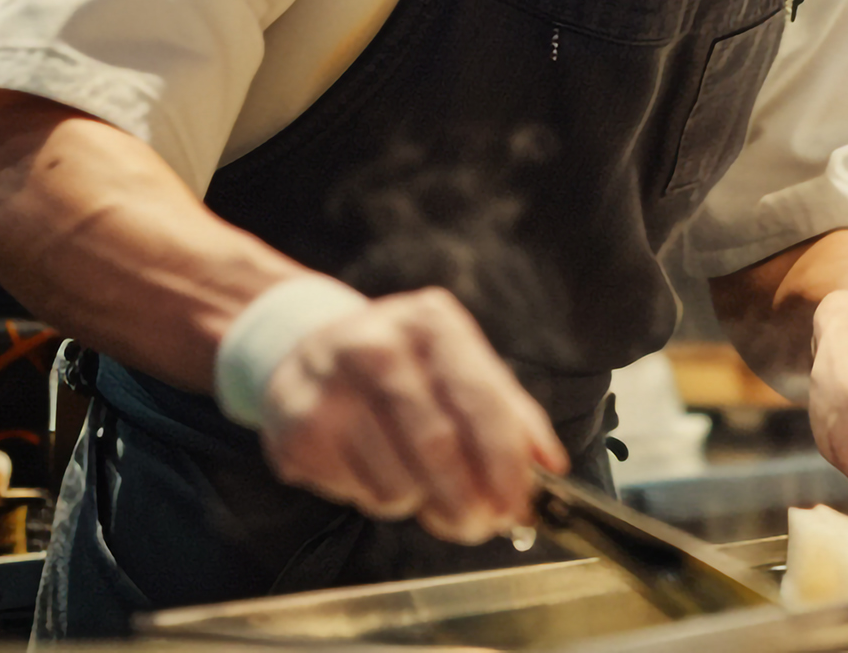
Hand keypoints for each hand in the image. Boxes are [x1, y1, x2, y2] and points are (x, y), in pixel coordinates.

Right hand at [254, 285, 568, 544]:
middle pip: (436, 447)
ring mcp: (329, 386)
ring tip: (422, 487)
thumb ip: (510, 413)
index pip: (479, 400)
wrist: (303, 346)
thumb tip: (550, 466)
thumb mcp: (458, 365)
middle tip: (478, 525)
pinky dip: (379, 497)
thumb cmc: (401, 364)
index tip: (519, 505)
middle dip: (467, 502)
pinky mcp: (298, 429)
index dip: (504, 463)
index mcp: (429, 322)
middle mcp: (375, 344)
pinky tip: (377, 470)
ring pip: (396, 483)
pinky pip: (358, 493)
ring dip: (421, 505)